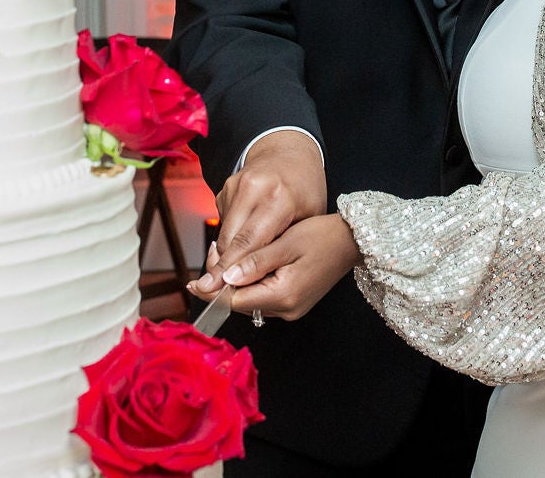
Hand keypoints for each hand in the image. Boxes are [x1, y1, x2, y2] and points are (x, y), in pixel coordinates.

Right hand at [190, 130, 325, 294]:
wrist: (290, 152)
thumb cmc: (306, 188)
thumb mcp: (308, 219)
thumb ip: (283, 246)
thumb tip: (256, 277)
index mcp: (278, 197)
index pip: (250, 241)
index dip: (233, 270)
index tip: (219, 291)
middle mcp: (252, 188)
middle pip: (230, 240)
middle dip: (221, 269)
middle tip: (211, 292)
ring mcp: (235, 186)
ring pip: (222, 233)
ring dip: (224, 255)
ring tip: (230, 274)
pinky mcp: (225, 188)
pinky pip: (222, 222)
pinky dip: (228, 238)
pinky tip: (240, 245)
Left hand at [203, 213, 359, 320]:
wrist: (352, 241)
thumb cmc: (321, 236)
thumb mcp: (285, 243)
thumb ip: (255, 262)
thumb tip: (226, 278)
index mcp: (283, 296)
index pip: (235, 300)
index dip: (213, 288)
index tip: (193, 280)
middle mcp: (286, 309)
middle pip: (240, 302)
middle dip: (223, 281)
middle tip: (213, 251)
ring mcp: (290, 308)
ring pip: (249, 299)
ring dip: (235, 280)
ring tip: (228, 251)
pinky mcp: (293, 302)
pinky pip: (262, 295)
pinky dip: (250, 281)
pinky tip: (247, 261)